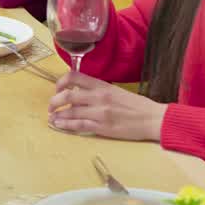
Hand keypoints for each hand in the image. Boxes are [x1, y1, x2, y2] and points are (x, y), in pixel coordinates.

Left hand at [47, 71, 166, 140]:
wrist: (153, 119)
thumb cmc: (136, 105)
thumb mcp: (116, 90)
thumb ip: (98, 89)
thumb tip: (79, 91)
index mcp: (102, 85)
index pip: (74, 77)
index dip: (60, 82)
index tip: (57, 88)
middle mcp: (99, 97)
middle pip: (67, 96)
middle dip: (54, 101)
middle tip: (50, 106)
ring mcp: (100, 113)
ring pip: (71, 112)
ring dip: (58, 115)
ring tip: (52, 117)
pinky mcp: (103, 127)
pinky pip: (79, 126)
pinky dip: (66, 125)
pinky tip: (59, 125)